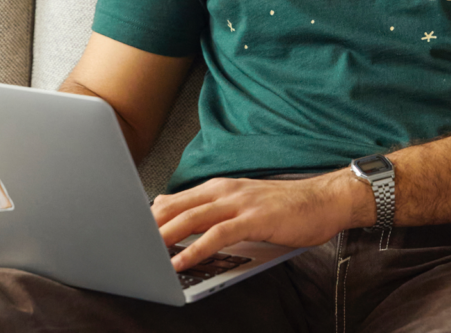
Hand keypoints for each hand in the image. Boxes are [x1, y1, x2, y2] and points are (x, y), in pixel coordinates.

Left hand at [151, 170, 373, 272]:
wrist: (324, 200)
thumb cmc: (286, 207)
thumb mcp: (244, 204)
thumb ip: (215, 210)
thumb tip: (181, 220)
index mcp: (220, 187)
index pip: (176, 199)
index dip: (150, 216)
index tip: (129, 232)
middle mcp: (225, 190)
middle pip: (176, 206)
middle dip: (148, 226)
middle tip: (126, 245)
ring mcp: (239, 202)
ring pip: (192, 218)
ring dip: (165, 237)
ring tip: (144, 254)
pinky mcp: (254, 219)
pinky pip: (217, 235)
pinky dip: (195, 249)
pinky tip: (181, 262)